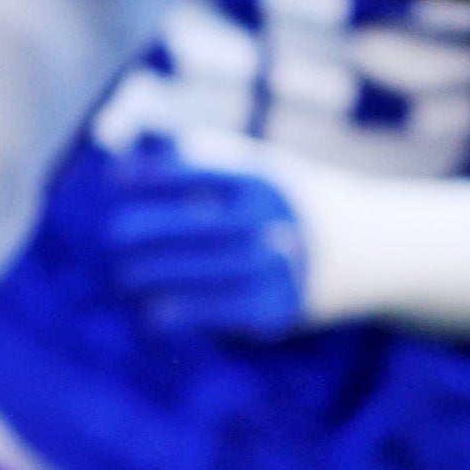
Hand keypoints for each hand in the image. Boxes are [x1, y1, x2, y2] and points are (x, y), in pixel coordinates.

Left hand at [92, 139, 312, 339]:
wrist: (356, 249)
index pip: (200, 173)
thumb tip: (116, 156)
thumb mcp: (243, 170)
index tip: (115, 178)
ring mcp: (278, 267)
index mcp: (261, 181)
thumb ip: (185, 159)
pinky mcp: (278, 307)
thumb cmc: (270, 205)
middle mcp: (272, 222)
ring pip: (208, 271)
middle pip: (202, 224)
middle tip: (112, 235)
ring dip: (160, 274)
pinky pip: (223, 311)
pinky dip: (185, 313)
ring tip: (125, 276)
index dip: (154, 175)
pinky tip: (152, 314)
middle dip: (151, 229)